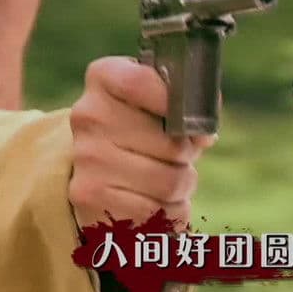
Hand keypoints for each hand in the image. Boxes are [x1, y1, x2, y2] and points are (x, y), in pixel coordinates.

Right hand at [68, 57, 215, 229]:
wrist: (94, 164)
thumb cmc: (140, 127)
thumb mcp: (158, 99)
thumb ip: (188, 102)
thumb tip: (205, 133)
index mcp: (104, 78)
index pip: (140, 83)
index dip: (177, 103)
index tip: (192, 121)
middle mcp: (89, 115)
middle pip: (171, 143)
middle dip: (187, 153)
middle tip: (177, 154)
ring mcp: (86, 158)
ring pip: (170, 182)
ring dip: (182, 184)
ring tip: (166, 176)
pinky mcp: (90, 198)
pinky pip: (159, 213)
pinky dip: (170, 212)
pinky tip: (154, 201)